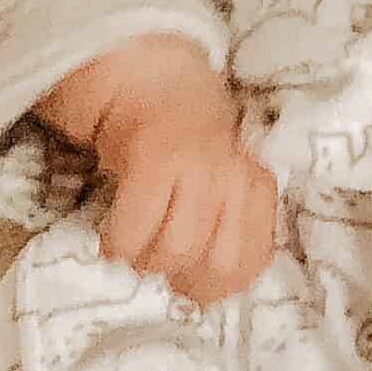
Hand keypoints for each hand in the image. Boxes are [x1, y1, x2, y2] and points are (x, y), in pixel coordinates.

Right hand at [35, 34, 279, 305]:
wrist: (151, 82)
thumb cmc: (188, 146)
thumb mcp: (226, 182)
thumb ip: (231, 226)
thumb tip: (208, 288)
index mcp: (257, 187)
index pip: (253, 261)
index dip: (220, 285)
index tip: (193, 279)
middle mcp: (236, 175)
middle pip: (217, 264)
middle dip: (184, 278)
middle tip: (162, 263)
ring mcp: (198, 164)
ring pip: (177, 250)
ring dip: (147, 262)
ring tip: (137, 247)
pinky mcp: (154, 158)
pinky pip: (135, 230)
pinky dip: (119, 244)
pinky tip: (114, 238)